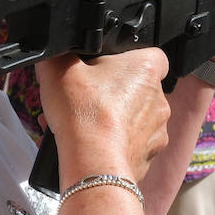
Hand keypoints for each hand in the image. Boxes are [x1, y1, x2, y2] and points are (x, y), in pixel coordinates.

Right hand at [35, 47, 170, 183]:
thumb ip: (58, 52)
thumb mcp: (58, 67)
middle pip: (136, 87)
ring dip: (112, 117)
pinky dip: (113, 142)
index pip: (151, 53)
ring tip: (81, 122)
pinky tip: (89, 142)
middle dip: (112, 90)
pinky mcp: (147, 155)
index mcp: (145, 70)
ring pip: (133, 117)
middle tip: (85, 96)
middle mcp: (158, 99)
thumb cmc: (83, 114)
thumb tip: (56, 50)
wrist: (92, 163)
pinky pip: (130, 143)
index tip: (106, 66)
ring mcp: (156, 130)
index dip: (127, 57)